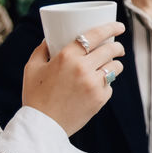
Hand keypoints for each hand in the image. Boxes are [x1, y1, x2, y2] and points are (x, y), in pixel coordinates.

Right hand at [21, 21, 124, 135]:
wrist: (42, 126)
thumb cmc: (35, 95)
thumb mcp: (32, 68)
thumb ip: (42, 50)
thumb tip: (50, 36)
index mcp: (66, 56)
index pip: (95, 35)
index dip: (111, 28)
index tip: (119, 26)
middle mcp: (83, 68)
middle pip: (111, 49)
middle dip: (118, 47)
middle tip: (117, 48)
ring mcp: (94, 84)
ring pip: (116, 67)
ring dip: (115, 64)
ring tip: (110, 65)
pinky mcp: (100, 98)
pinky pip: (110, 85)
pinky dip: (105, 84)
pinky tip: (98, 86)